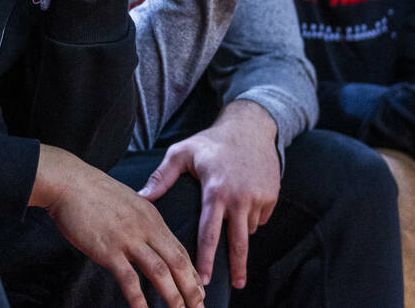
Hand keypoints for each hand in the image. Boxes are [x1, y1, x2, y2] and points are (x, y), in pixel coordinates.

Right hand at [32, 146, 204, 307]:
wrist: (68, 181)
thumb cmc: (92, 191)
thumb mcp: (128, 200)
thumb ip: (141, 220)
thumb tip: (148, 238)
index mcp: (152, 217)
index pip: (179, 250)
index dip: (192, 274)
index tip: (199, 292)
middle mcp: (145, 228)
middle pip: (177, 263)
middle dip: (191, 290)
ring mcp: (127, 238)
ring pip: (160, 272)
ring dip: (173, 297)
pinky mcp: (108, 249)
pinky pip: (129, 279)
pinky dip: (139, 299)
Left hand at [138, 101, 279, 289]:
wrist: (250, 127)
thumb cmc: (210, 141)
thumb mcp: (182, 152)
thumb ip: (162, 176)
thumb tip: (142, 196)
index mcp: (215, 190)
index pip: (209, 232)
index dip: (206, 258)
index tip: (203, 278)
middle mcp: (239, 197)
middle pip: (238, 242)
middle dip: (236, 267)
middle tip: (235, 287)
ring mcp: (259, 198)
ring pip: (248, 229)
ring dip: (239, 231)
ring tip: (229, 216)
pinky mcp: (272, 197)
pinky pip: (260, 218)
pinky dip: (251, 217)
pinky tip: (242, 203)